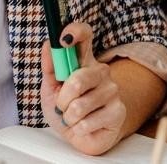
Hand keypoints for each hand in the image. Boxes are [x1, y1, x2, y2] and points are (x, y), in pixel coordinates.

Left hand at [39, 21, 127, 155]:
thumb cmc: (65, 108)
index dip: (75, 32)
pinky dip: (77, 128)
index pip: (85, 35)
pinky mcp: (118, 112)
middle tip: (62, 105)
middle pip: (77, 80)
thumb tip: (48, 44)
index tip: (63, 39)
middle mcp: (101, 72)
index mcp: (84, 61)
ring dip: (68, 117)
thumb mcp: (50, 87)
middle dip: (62, 99)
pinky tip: (83, 126)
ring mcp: (112, 91)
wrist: (80, 135)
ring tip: (73, 117)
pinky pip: (86, 122)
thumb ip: (50, 67)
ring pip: (79, 106)